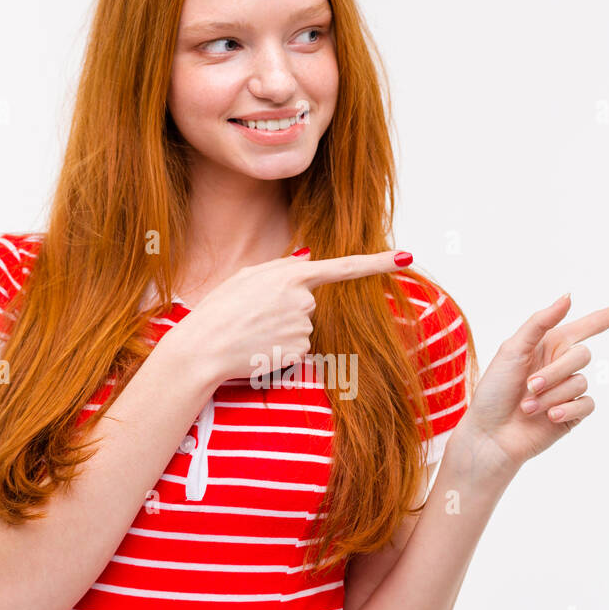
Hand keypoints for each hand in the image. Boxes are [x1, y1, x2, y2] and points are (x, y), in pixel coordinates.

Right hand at [179, 247, 409, 384]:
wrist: (203, 348)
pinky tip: (259, 348)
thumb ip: (280, 270)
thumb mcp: (247, 277)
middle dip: (287, 310)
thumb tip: (307, 263)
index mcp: (291, 274)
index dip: (378, 262)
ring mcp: (303, 327)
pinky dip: (280, 350)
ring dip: (281, 331)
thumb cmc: (219, 310)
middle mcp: (303, 300)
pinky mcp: (300, 352)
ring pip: (303, 328)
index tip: (405, 257)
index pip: (344, 267)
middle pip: (309, 304)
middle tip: (254, 316)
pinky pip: (298, 349)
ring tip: (252, 332)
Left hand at [457, 291, 608, 472]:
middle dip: (555, 371)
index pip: (589, 326)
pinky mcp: (572, 413)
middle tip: (529, 386)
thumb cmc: (494, 391)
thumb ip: (540, 322)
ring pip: (581, 382)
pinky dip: (566, 409)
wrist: (490, 434)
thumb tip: (569, 296)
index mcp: (549, 344)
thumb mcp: (512, 350)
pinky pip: (586, 404)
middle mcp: (562, 364)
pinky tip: (548, 417)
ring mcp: (568, 390)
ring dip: (551, 395)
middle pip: (582, 355)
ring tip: (527, 407)